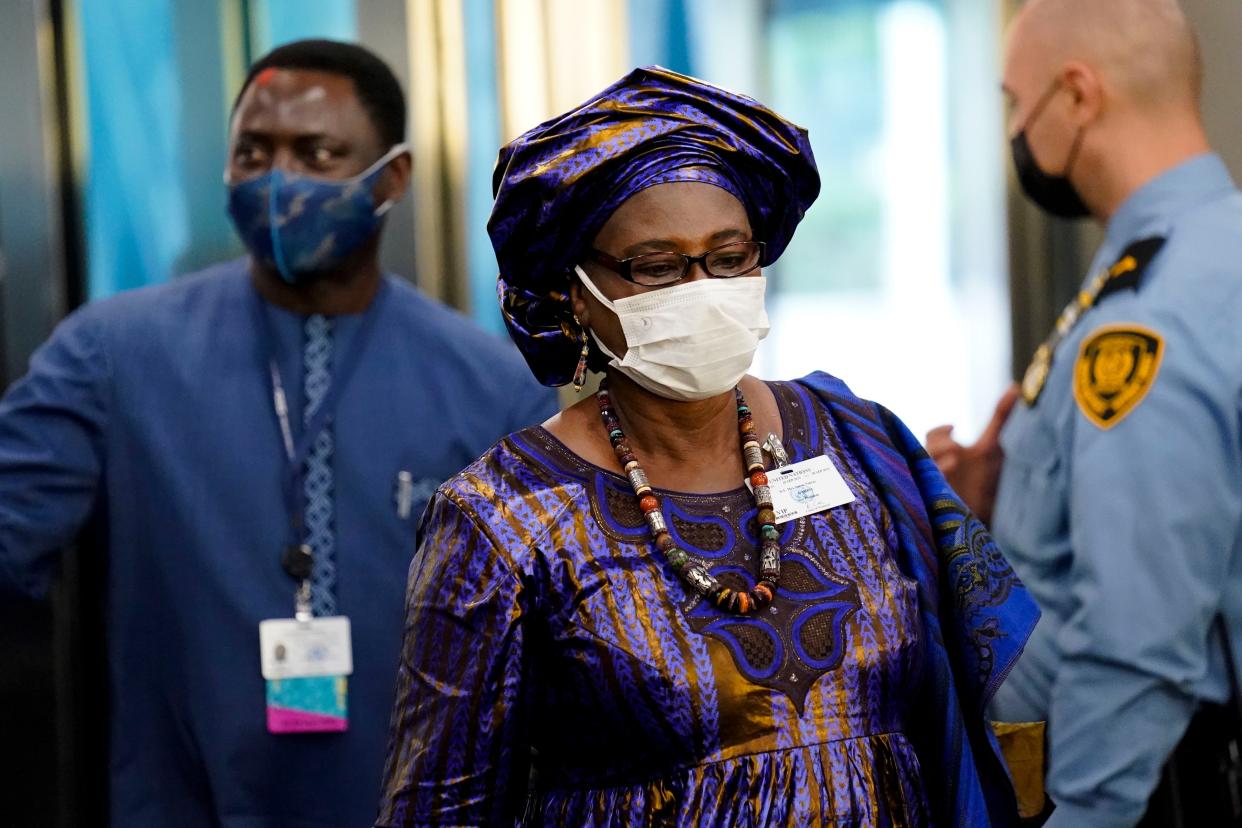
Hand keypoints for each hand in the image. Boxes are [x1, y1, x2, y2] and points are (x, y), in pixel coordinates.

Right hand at [926, 385, 1020, 523]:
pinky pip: (928, 496)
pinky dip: (936, 489)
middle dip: (938, 446)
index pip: (933, 436)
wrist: (987, 517)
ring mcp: (935, 486)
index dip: (941, 431)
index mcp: (948, 453)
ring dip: (939, 466)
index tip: (955, 427)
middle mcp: (937, 468)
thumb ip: (1000, 417)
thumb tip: (1015, 387)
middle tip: (956, 448)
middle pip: (925, 450)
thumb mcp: (993, 446)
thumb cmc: (985, 479)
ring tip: (954, 463)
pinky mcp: (936, 506)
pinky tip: (949, 488)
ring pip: (924, 471)